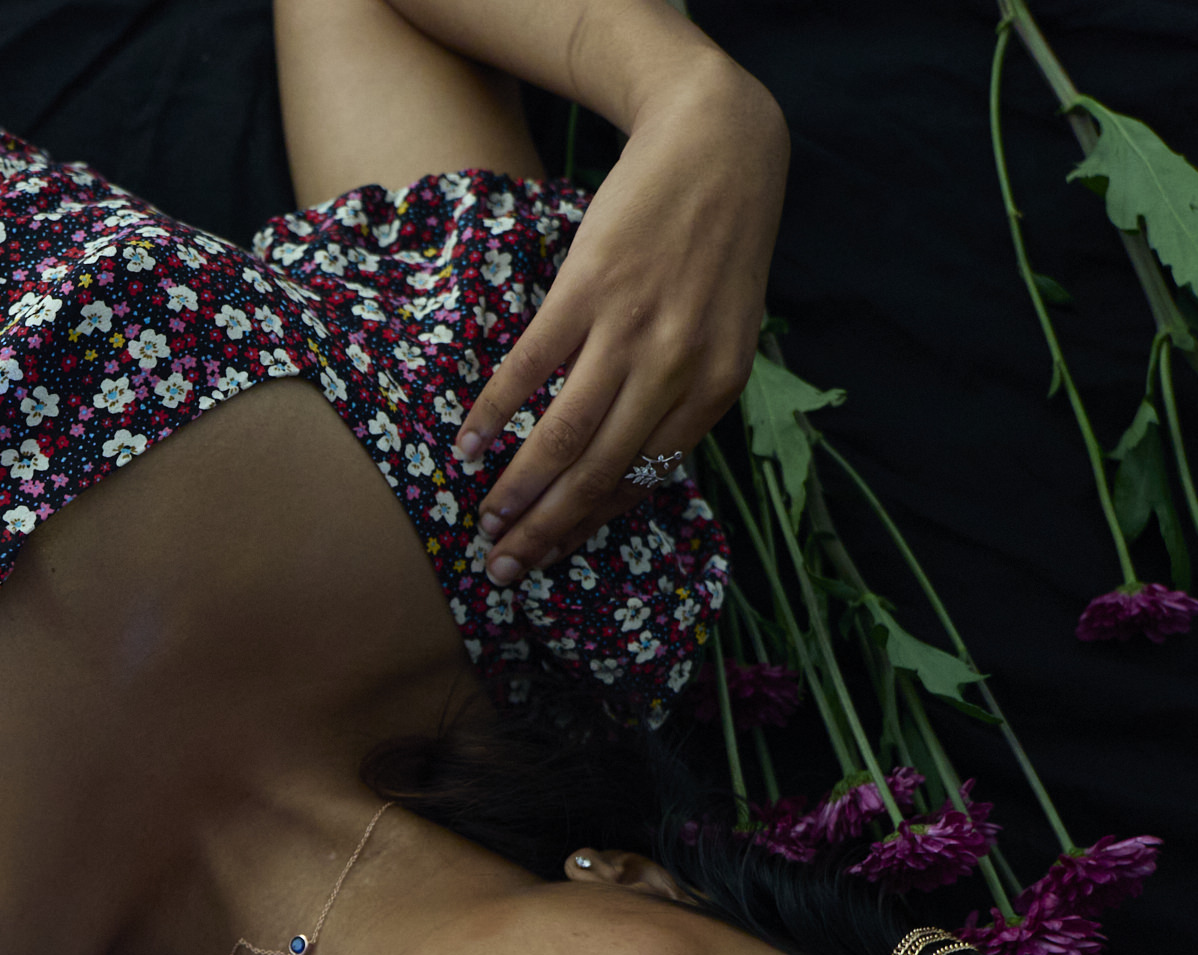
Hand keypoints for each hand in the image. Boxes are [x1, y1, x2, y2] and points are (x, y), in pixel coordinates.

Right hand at [455, 61, 785, 584]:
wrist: (718, 143)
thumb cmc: (719, 242)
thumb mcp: (728, 326)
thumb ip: (689, 390)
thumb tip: (635, 455)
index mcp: (717, 386)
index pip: (646, 479)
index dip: (592, 524)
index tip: (552, 555)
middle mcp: (678, 368)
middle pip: (600, 472)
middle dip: (547, 529)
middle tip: (504, 568)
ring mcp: (631, 329)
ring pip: (566, 433)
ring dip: (518, 487)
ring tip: (483, 520)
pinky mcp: (587, 289)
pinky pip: (532, 367)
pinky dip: (497, 410)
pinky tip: (469, 443)